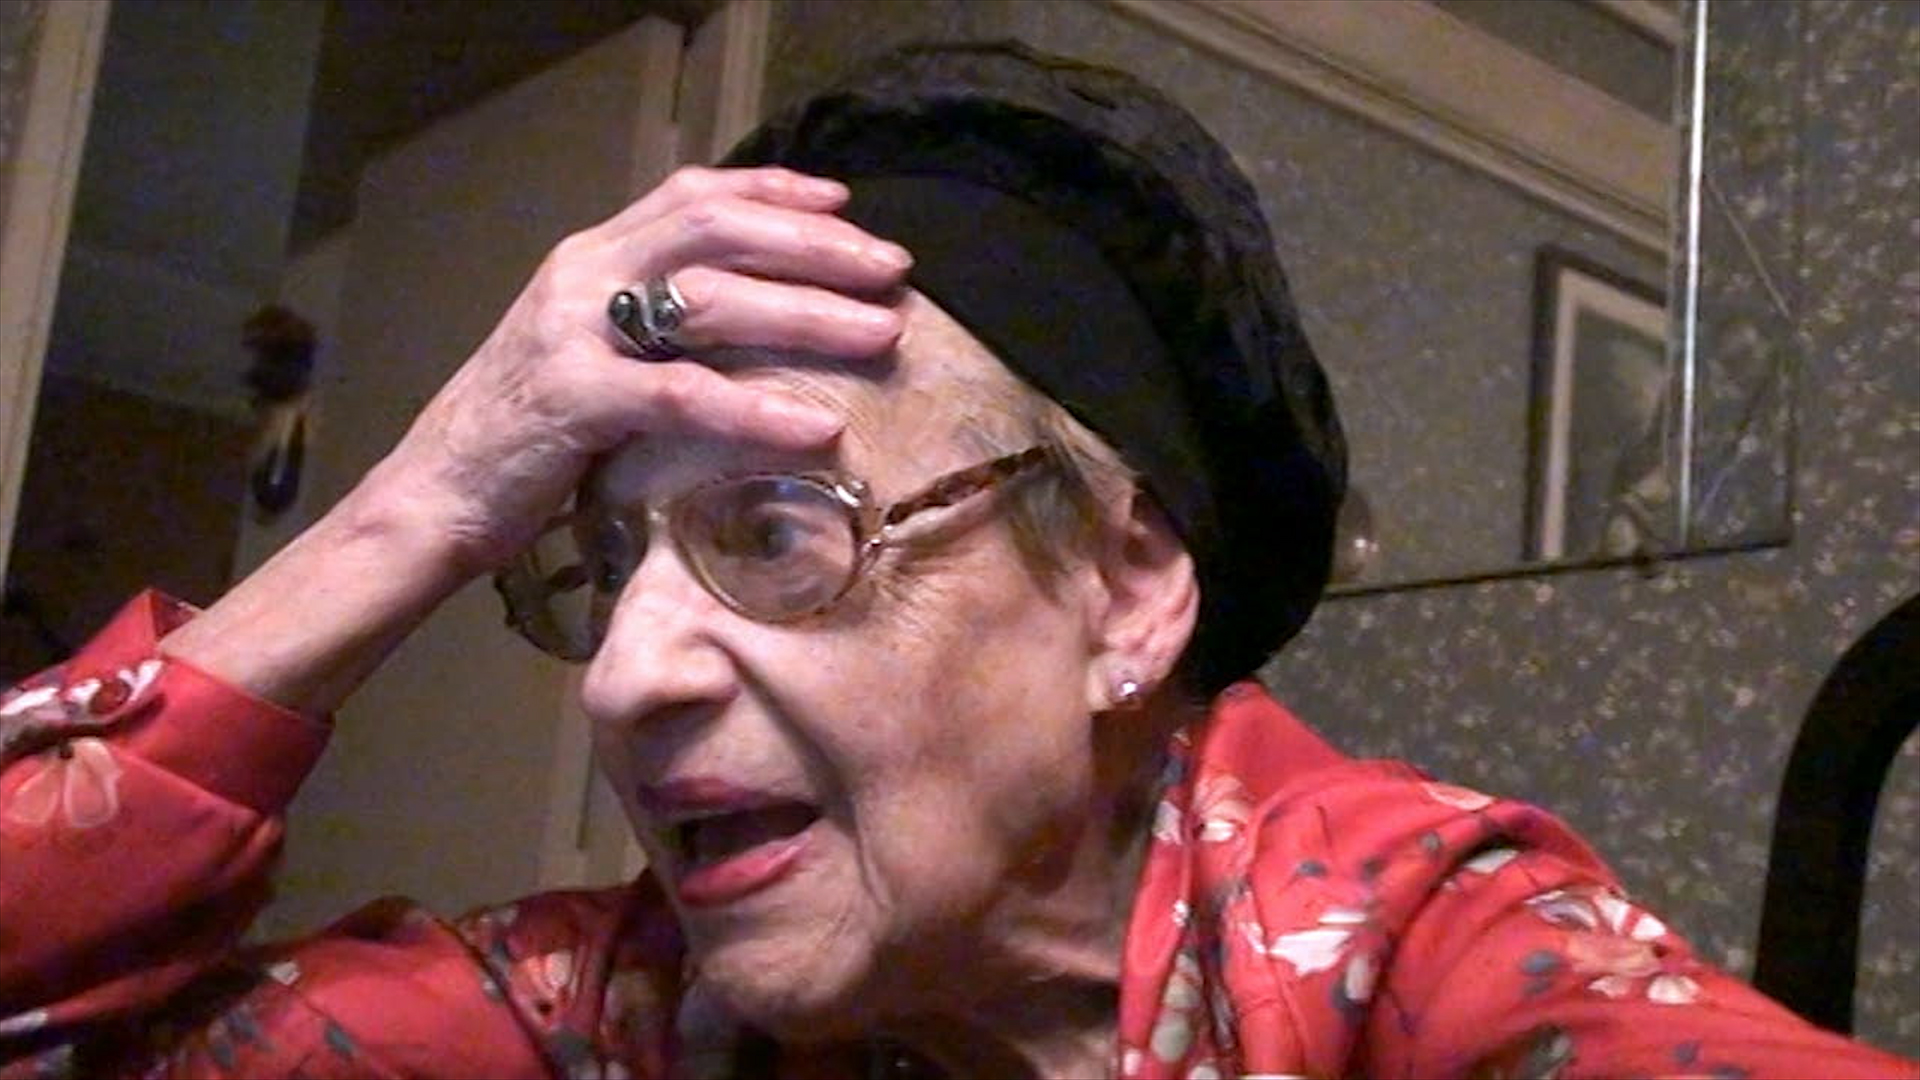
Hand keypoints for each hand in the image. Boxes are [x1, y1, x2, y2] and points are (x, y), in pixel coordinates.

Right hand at [359, 165, 911, 575]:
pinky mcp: (573, 398)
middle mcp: (584, 275)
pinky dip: (755, 409)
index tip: (847, 206)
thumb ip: (652, 322)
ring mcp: (575, 331)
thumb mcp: (592, 353)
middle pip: (718, 231)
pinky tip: (816, 428)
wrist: (435, 493)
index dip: (775, 191)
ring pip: (713, 300)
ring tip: (882, 332)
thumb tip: (756, 319)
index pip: (695, 197)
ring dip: (810, 313)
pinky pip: (682, 395)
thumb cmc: (527, 433)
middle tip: (892, 269)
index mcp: (592, 257)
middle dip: (816, 244)